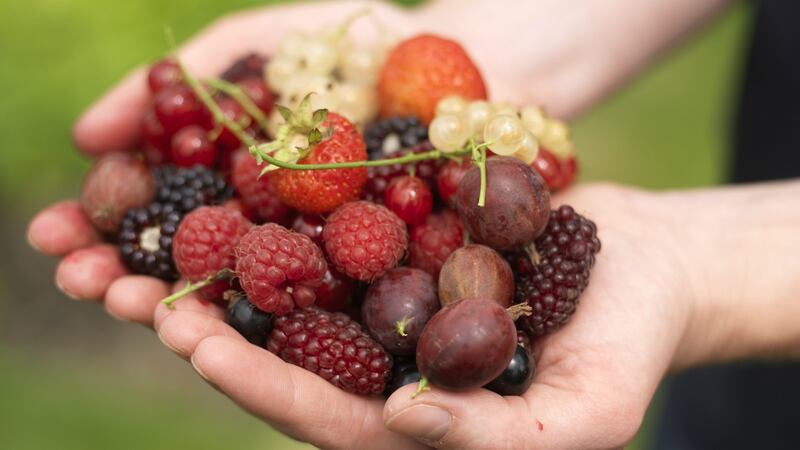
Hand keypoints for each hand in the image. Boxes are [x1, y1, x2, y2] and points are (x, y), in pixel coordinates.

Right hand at [27, 0, 415, 326]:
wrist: (472, 60)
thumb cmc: (359, 46)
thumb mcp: (263, 43)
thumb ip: (180, 82)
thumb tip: (86, 132)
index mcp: (240, 187)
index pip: (159, 221)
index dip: (104, 232)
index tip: (53, 242)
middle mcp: (278, 235)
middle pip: (197, 270)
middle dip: (135, 281)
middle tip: (85, 286)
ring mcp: (330, 265)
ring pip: (254, 302)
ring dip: (195, 314)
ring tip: (146, 315)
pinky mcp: (387, 284)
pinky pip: (335, 309)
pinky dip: (288, 320)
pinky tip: (239, 333)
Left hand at [157, 183, 694, 449]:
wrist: (649, 264)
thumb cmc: (629, 349)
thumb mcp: (585, 413)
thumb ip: (495, 436)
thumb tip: (397, 419)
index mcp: (420, 425)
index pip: (328, 418)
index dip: (263, 390)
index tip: (201, 353)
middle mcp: (394, 370)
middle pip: (293, 362)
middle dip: (223, 338)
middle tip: (157, 304)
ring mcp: (397, 309)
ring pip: (303, 300)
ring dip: (239, 278)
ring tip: (176, 250)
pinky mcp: (408, 253)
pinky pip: (341, 241)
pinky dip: (293, 225)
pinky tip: (246, 199)